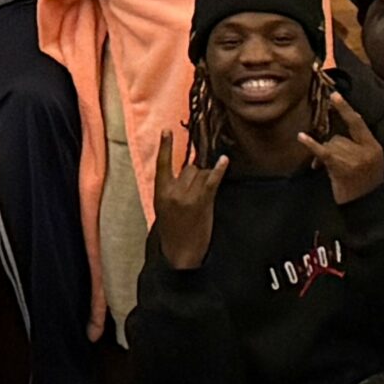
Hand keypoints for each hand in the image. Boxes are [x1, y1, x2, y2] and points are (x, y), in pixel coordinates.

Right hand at [152, 130, 227, 273]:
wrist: (180, 252)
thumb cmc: (173, 230)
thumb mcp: (163, 207)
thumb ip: (171, 189)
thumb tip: (189, 172)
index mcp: (160, 192)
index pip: (162, 164)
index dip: (165, 147)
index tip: (166, 131)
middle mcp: (173, 191)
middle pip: (189, 168)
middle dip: (196, 174)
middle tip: (197, 191)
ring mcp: (187, 196)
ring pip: (201, 173)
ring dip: (206, 179)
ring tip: (203, 196)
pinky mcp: (202, 202)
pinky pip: (211, 180)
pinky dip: (219, 169)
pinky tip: (224, 160)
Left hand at [297, 92, 383, 205]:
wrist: (366, 206)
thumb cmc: (363, 183)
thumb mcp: (369, 161)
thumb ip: (359, 144)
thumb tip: (343, 127)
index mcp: (374, 147)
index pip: (358, 122)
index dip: (346, 108)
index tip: (335, 94)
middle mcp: (366, 150)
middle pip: (338, 136)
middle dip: (332, 148)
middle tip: (335, 165)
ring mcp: (354, 159)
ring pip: (330, 144)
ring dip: (325, 156)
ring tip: (333, 171)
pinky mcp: (341, 167)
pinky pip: (323, 151)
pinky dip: (311, 144)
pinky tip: (301, 137)